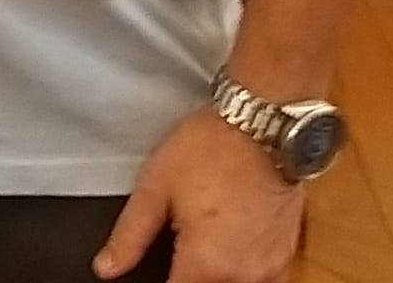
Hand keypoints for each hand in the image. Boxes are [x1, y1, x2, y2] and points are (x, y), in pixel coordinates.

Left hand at [94, 109, 303, 282]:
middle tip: (181, 245)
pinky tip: (231, 247)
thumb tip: (106, 267)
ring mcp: (269, 269)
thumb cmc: (209, 149)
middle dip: (189, 277)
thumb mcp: (156, 184)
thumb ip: (130, 233)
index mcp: (206, 263)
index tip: (157, 271)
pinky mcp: (286, 256)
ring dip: (216, 276)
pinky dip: (244, 273)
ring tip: (202, 244)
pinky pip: (263, 281)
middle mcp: (242, 275)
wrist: (261, 126)